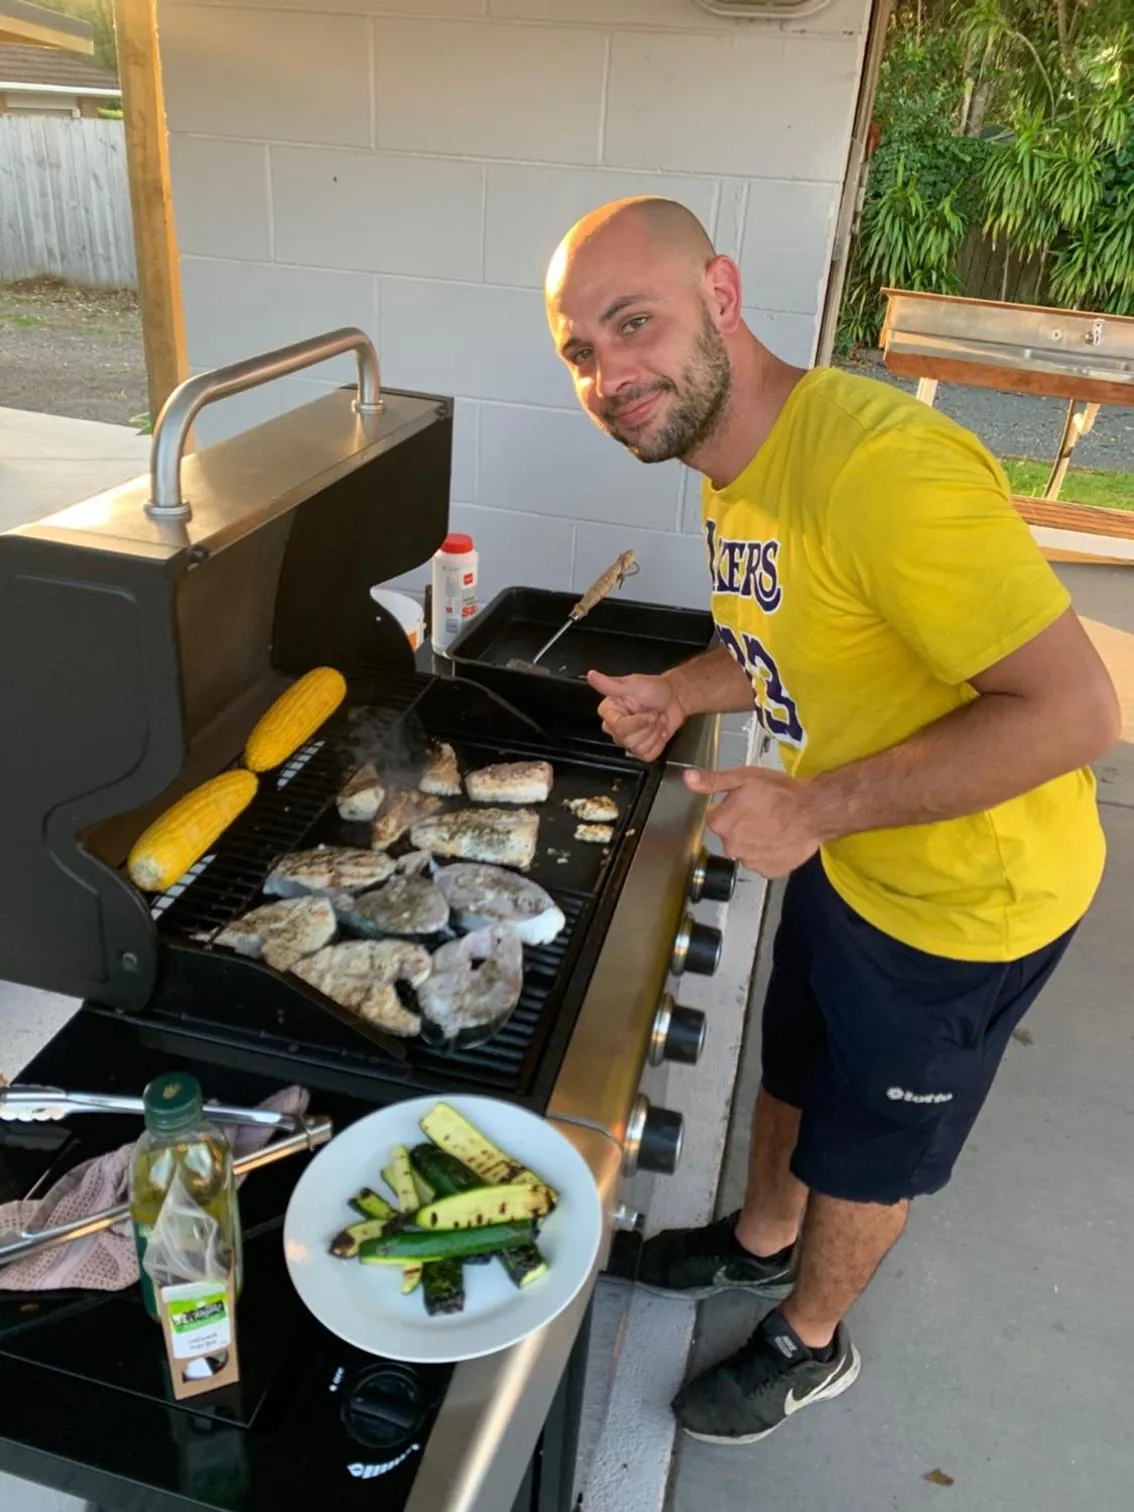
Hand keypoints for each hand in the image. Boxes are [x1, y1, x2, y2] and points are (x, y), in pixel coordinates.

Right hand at [586, 669, 686, 761]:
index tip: (646, 711)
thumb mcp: (633, 685)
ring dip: (655, 732)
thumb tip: (591, 676)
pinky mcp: (642, 750)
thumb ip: (609, 684)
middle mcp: (616, 728)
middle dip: (648, 725)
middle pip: (628, 739)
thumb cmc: (655, 689)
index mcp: (610, 712)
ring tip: (657, 719)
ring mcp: (628, 740)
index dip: (636, 721)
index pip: (617, 726)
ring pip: (639, 748)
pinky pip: (649, 755)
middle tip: (653, 713)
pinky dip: (659, 743)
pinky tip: (659, 731)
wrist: (675, 698)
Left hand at [683, 765, 821, 878]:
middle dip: (742, 826)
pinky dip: (770, 854)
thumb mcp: (744, 777)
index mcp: (721, 823)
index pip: (715, 817)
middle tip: (763, 813)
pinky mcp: (770, 871)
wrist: (814, 811)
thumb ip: (713, 781)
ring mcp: (751, 862)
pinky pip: (763, 862)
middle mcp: (731, 847)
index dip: (730, 808)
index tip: (746, 802)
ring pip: (747, 850)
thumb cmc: (780, 792)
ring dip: (755, 841)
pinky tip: (780, 840)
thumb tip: (687, 779)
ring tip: (774, 826)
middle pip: (731, 836)